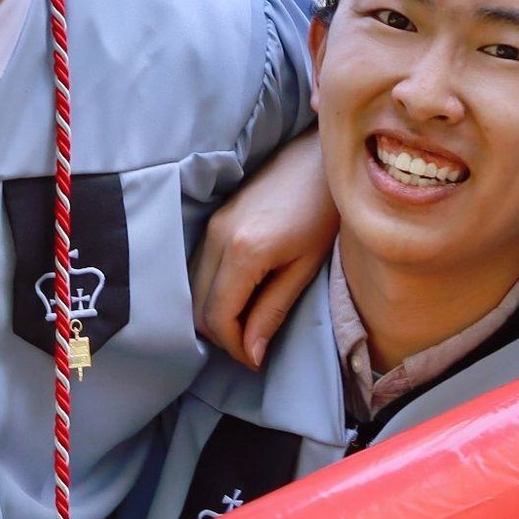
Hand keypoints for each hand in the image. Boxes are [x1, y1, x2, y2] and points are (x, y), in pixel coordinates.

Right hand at [192, 128, 337, 365]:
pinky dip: (213, 291)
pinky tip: (242, 295)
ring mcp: (211, 226)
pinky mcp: (214, 219)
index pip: (218, 317)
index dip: (234, 347)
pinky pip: (200, 268)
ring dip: (215, 313)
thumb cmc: (324, 212)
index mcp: (243, 252)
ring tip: (249, 322)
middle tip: (252, 346)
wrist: (319, 159)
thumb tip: (251, 354)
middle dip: (221, 335)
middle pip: (198, 307)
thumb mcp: (305, 267)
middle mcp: (216, 238)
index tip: (256, 360)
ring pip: (194, 288)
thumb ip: (272, 310)